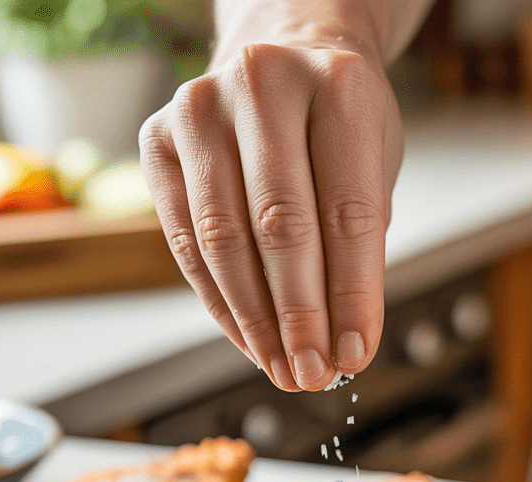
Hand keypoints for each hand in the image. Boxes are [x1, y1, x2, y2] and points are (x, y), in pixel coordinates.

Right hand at [140, 14, 403, 390]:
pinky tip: (249, 340)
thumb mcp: (374, 167)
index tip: (356, 356)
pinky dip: (220, 302)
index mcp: (336, 86)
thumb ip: (359, 248)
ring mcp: (200, 108)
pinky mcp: (157, 139)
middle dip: (300, 318)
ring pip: (224, 241)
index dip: (353, 297)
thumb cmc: (337, 123)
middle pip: (280, 228)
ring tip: (282, 369)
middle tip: (313, 375)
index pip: (348, 213)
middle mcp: (262, 84)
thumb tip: (342, 346)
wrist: (283, 57)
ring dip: (255, 321)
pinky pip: (186, 243)